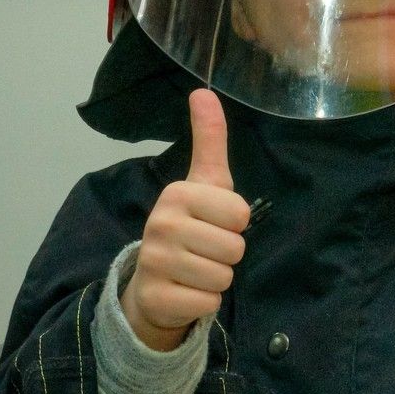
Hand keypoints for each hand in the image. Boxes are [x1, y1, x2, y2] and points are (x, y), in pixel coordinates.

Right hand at [120, 90, 250, 350]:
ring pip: (224, 276)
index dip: (234, 224)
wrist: (153, 283)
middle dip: (227, 254)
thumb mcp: (204, 183)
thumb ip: (209, 139)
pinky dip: (204, 303)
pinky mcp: (156, 297)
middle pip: (235, 247)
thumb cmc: (190, 226)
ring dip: (217, 279)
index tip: (213, 223)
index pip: (240, 214)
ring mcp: (154, 262)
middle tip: (204, 251)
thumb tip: (203, 91)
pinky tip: (185, 291)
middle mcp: (160, 223)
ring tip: (195, 270)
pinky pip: (209, 303)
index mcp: (177, 193)